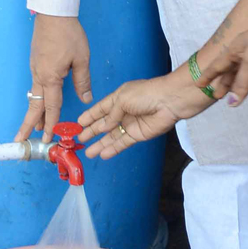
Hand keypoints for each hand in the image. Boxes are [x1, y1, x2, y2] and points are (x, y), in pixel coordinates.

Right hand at [16, 14, 91, 142]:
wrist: (53, 14)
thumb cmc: (69, 34)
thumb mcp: (81, 58)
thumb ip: (82, 81)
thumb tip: (86, 99)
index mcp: (51, 78)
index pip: (51, 106)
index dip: (51, 123)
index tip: (47, 138)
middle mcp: (39, 76)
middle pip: (34, 105)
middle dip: (28, 124)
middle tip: (21, 139)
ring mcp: (35, 69)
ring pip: (33, 96)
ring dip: (33, 112)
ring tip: (33, 126)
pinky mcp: (35, 62)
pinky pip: (35, 85)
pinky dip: (36, 98)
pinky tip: (40, 101)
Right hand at [77, 76, 203, 158]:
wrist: (169, 101)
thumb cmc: (146, 94)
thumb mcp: (122, 99)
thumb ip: (110, 114)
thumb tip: (103, 127)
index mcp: (119, 98)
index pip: (101, 108)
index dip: (90, 115)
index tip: (78, 123)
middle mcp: (123, 111)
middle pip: (104, 123)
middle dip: (92, 131)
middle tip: (79, 139)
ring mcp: (130, 124)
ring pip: (111, 136)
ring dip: (100, 144)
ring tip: (87, 152)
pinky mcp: (138, 135)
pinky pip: (122, 143)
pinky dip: (112, 149)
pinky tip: (103, 154)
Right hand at [198, 5, 247, 103]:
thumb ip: (242, 82)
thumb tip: (232, 103)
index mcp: (236, 50)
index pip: (218, 66)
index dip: (208, 76)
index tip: (198, 84)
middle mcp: (247, 53)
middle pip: (233, 72)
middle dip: (225, 83)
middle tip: (217, 97)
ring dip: (242, 86)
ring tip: (236, 98)